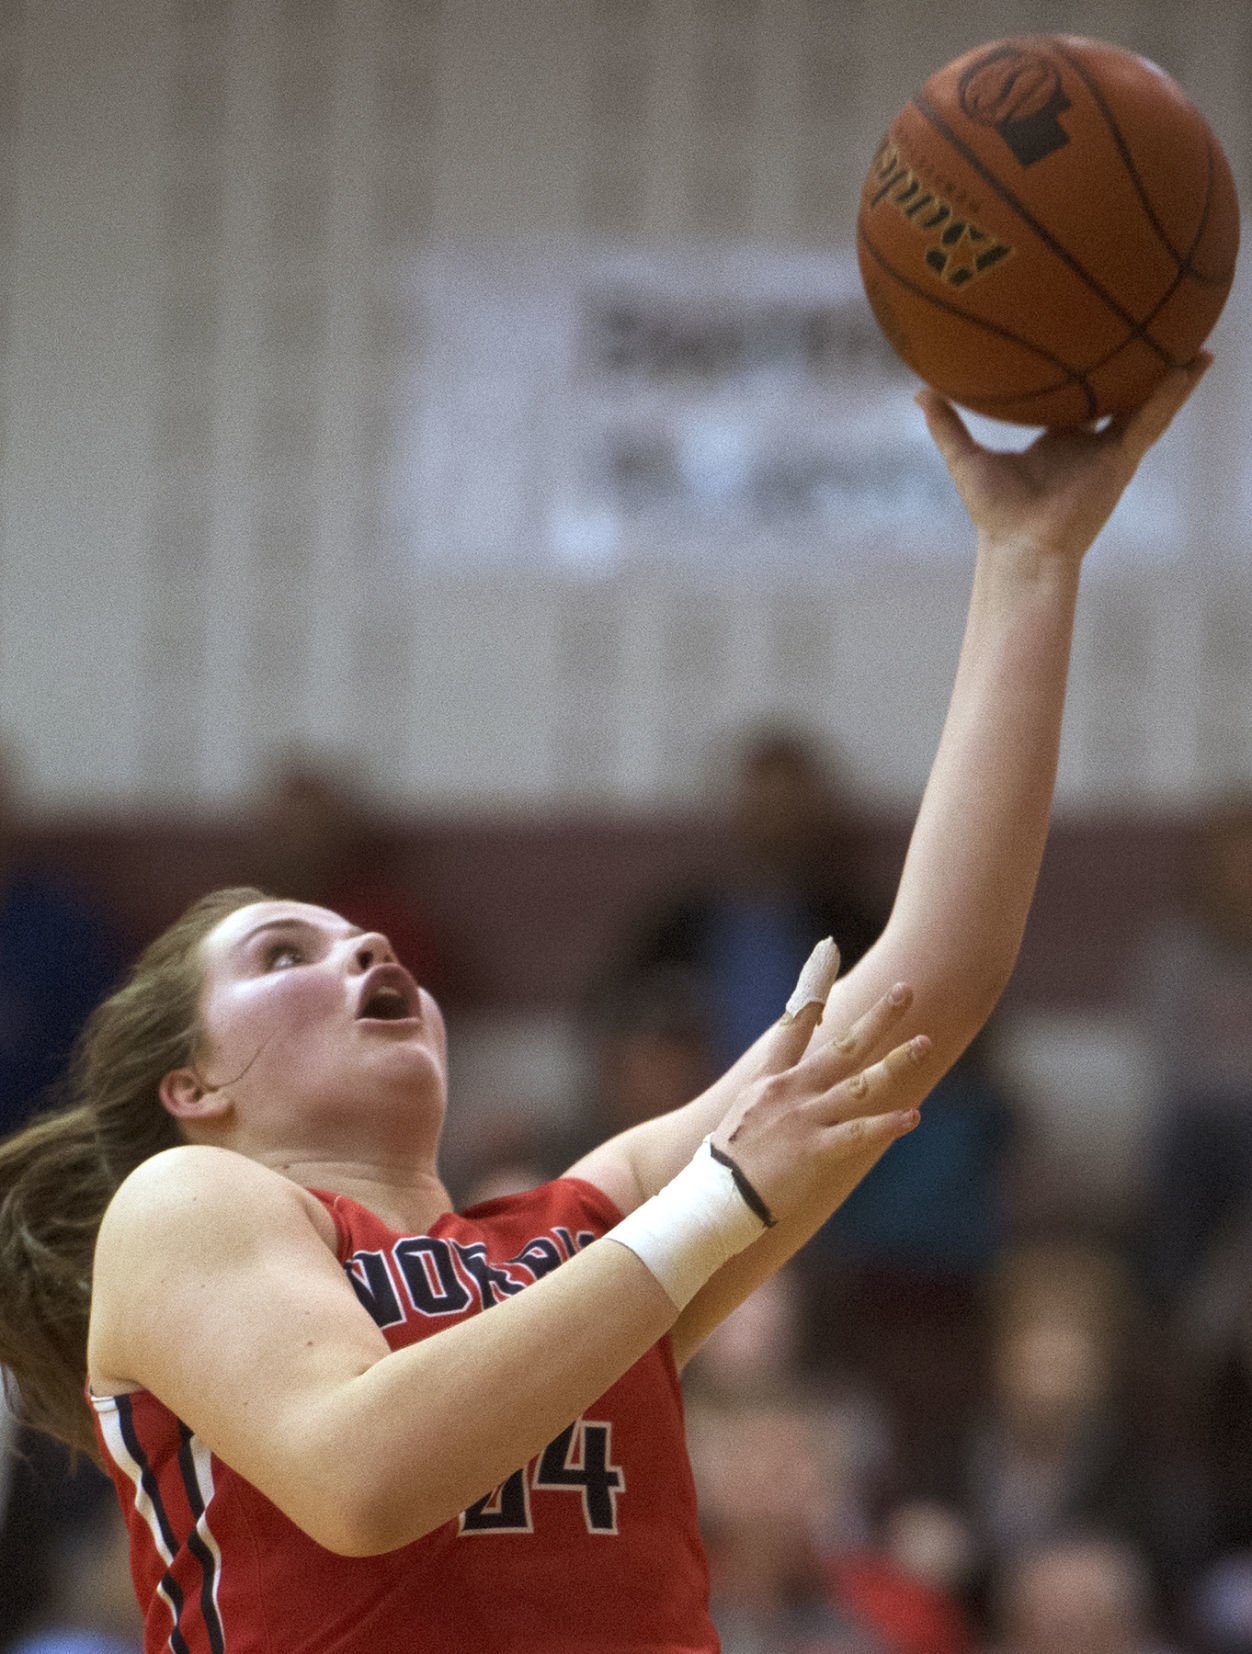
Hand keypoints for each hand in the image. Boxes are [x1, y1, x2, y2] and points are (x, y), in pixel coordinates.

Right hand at [708, 980, 930, 1222]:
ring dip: (895, 1063)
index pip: (794, 1024)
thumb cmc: (727, 1162)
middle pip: (843, 1045)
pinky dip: (886, 1125)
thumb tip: (785, 1085)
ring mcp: (805, 1119)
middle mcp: (792, 1090)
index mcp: (772, 1079)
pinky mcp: (815, 1151)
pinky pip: (858, 1134)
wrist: (715, 1196)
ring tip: (925, 1043)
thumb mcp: (743, 1112)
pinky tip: (912, 1116)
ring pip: (859, 1084)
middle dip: (877, 1017)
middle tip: (906, 989)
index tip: (827, 951)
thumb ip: (769, 1094)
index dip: (813, 989)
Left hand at [917, 353, 1211, 563]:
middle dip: (1139, 367)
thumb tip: (920, 389)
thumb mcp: (966, 458)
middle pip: (1120, 396)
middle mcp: (1088, 443)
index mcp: (1058, 439)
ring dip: (1172, 376)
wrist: (1019, 546)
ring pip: (1147, 404)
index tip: (1093, 335)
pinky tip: (1193, 366)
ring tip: (1196, 341)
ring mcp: (1109, 451)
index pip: (1080, 397)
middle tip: (1156, 327)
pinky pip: (1151, 420)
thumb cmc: (995, 512)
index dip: (1090, 371)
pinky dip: (1172, 394)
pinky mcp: (1121, 460)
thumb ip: (947, 424)